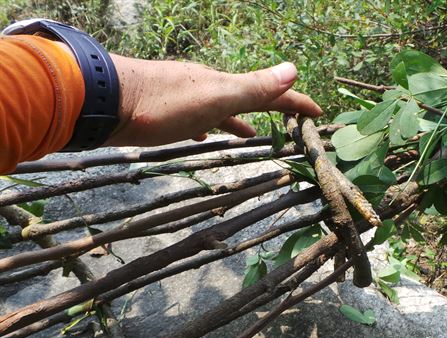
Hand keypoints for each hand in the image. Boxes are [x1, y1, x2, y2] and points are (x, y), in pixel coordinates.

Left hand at [103, 56, 322, 146]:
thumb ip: (253, 87)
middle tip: (290, 122)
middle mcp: (207, 86)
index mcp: (223, 85)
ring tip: (253, 135)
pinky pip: (197, 116)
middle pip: (248, 97)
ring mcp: (185, 96)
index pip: (270, 92)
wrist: (104, 99)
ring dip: (241, 120)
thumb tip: (293, 69)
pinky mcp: (164, 109)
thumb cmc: (162, 103)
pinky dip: (209, 125)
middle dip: (271, 109)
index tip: (318, 113)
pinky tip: (203, 133)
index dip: (296, 102)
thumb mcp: (215, 97)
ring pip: (222, 108)